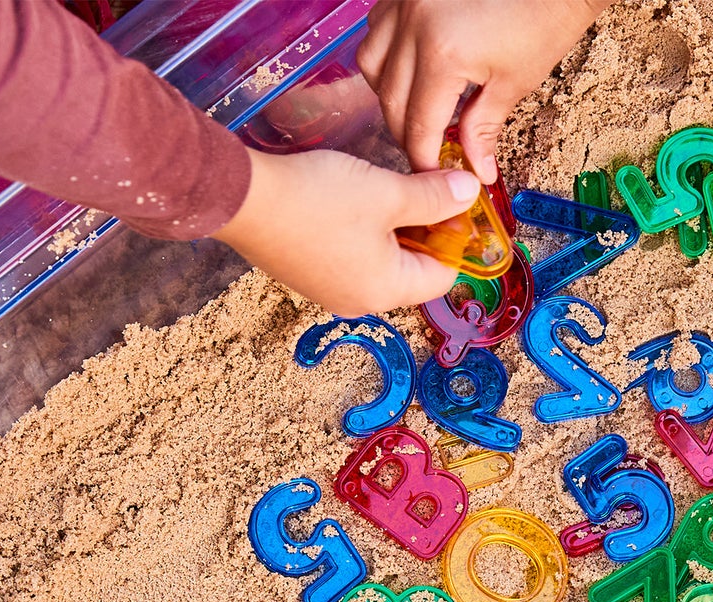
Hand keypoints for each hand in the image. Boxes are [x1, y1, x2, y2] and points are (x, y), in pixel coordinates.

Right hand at [212, 147, 477, 314]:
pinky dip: (363, 232)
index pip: (443, 276)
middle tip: (420, 188)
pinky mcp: (308, 275)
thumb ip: (434, 197)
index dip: (454, 239)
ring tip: (384, 189)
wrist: (242, 198)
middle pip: (412, 270)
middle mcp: (361, 302)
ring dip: (392, 228)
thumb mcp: (387, 192)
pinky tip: (354, 201)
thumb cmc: (317, 199)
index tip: (450, 202)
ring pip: (382, 261)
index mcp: (387, 292)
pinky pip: (351, 258)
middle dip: (423, 230)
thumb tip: (471, 193)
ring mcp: (330, 292)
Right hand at [357, 0, 610, 181]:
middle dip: (406, 134)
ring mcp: (404, 1)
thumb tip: (477, 169)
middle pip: (390, 99)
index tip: (432, 177)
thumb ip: (484, 128)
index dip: (423, 159)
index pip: (419, 125)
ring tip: (417, 111)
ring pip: (372, 62)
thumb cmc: (542, 19)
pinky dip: (386, 54)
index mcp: (442, 54)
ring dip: (389, 94)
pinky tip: (410, 70)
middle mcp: (413, 23)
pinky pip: (377, 27)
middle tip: (427, 153)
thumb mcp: (514, 83)